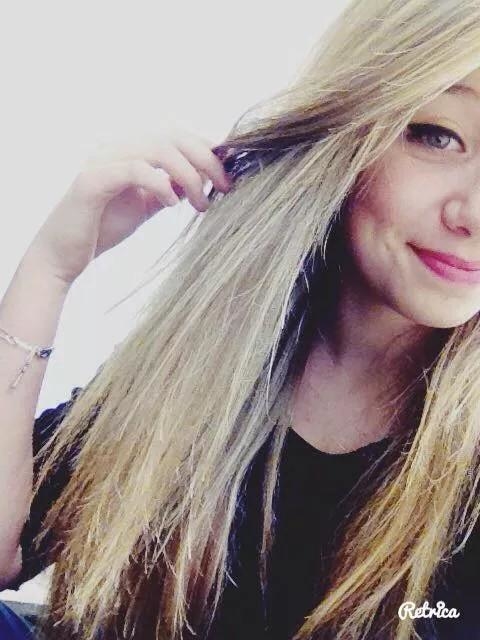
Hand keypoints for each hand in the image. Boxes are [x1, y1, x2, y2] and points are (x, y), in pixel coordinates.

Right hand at [29, 128, 232, 284]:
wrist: (63, 256)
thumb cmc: (102, 229)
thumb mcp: (145, 206)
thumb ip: (169, 189)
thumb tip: (200, 181)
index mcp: (130, 151)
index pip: (176, 137)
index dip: (206, 151)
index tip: (228, 175)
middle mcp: (116, 148)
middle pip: (173, 136)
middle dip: (206, 160)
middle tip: (226, 187)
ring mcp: (103, 160)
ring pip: (158, 148)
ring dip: (189, 174)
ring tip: (201, 203)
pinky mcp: (92, 180)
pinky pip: (135, 169)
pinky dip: (160, 183)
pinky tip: (172, 204)